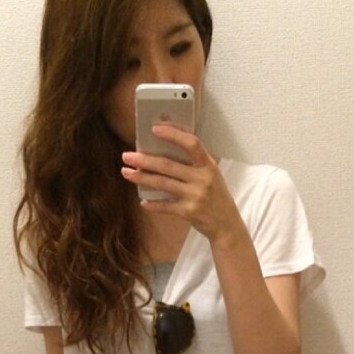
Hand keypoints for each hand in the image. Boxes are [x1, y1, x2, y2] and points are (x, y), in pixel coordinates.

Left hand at [121, 125, 246, 246]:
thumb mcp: (211, 175)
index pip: (191, 143)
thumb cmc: (216, 196)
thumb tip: (162, 151)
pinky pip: (165, 206)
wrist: (227, 225)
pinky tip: (143, 201)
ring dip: (141, 178)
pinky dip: (152, 204)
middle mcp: (202, 179)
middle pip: (168, 165)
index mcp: (208, 165)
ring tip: (126, 172)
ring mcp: (195, 196)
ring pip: (162, 183)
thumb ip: (193, 164)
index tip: (154, 128)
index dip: (173, 134)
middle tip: (127, 155)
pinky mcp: (189, 212)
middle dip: (144, 160)